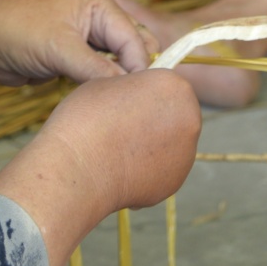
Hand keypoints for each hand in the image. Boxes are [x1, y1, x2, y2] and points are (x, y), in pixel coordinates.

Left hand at [0, 0, 161, 88]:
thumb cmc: (18, 32)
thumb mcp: (60, 50)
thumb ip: (97, 70)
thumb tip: (127, 89)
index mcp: (100, 5)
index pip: (134, 39)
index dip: (138, 68)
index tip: (138, 97)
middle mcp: (99, 18)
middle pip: (133, 48)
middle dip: (134, 72)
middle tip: (132, 100)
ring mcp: (88, 38)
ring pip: (119, 62)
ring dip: (118, 80)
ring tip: (118, 102)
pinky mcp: (77, 56)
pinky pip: (101, 72)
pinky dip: (104, 84)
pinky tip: (102, 99)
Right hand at [0, 70, 200, 265]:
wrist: (76, 168)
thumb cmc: (86, 119)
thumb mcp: (109, 83)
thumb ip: (134, 87)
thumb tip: (141, 98)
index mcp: (176, 86)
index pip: (167, 85)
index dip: (146, 93)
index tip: (127, 103)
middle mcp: (190, 119)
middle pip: (176, 114)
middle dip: (156, 119)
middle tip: (125, 127)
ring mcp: (186, 153)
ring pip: (171, 144)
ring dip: (153, 145)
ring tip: (120, 150)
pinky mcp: (175, 182)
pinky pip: (163, 170)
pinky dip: (147, 170)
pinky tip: (122, 169)